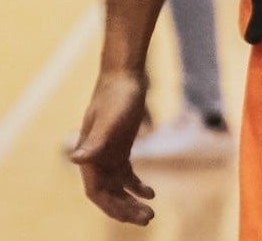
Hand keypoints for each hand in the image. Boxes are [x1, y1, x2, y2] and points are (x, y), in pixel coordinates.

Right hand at [71, 71, 154, 225]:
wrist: (125, 76)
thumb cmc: (117, 96)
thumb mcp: (109, 119)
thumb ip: (95, 141)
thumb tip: (75, 159)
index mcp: (89, 157)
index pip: (97, 193)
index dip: (112, 207)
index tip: (132, 216)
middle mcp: (96, 159)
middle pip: (109, 195)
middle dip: (125, 210)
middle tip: (148, 219)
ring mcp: (108, 154)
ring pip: (118, 188)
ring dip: (131, 202)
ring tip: (150, 212)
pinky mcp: (120, 147)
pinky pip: (126, 175)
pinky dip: (137, 186)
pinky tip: (150, 192)